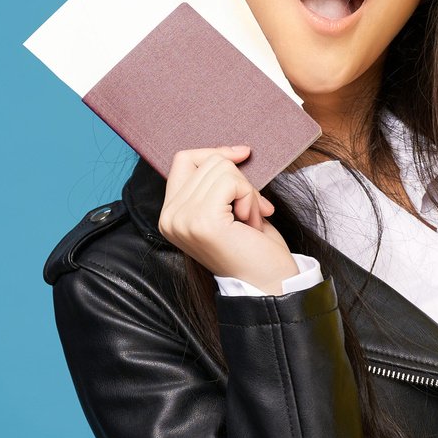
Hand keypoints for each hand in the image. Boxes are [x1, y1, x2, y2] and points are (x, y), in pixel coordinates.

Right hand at [157, 145, 296, 291]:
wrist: (268, 284)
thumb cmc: (254, 249)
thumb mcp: (228, 208)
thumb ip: (218, 183)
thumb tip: (234, 153)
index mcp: (171, 214)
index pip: (184, 160)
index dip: (215, 152)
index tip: (242, 155)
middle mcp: (170, 217)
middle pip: (209, 162)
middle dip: (240, 183)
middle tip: (248, 214)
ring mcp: (183, 219)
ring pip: (223, 169)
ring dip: (247, 193)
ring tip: (248, 221)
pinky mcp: (202, 220)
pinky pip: (231, 182)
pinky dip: (249, 198)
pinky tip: (250, 223)